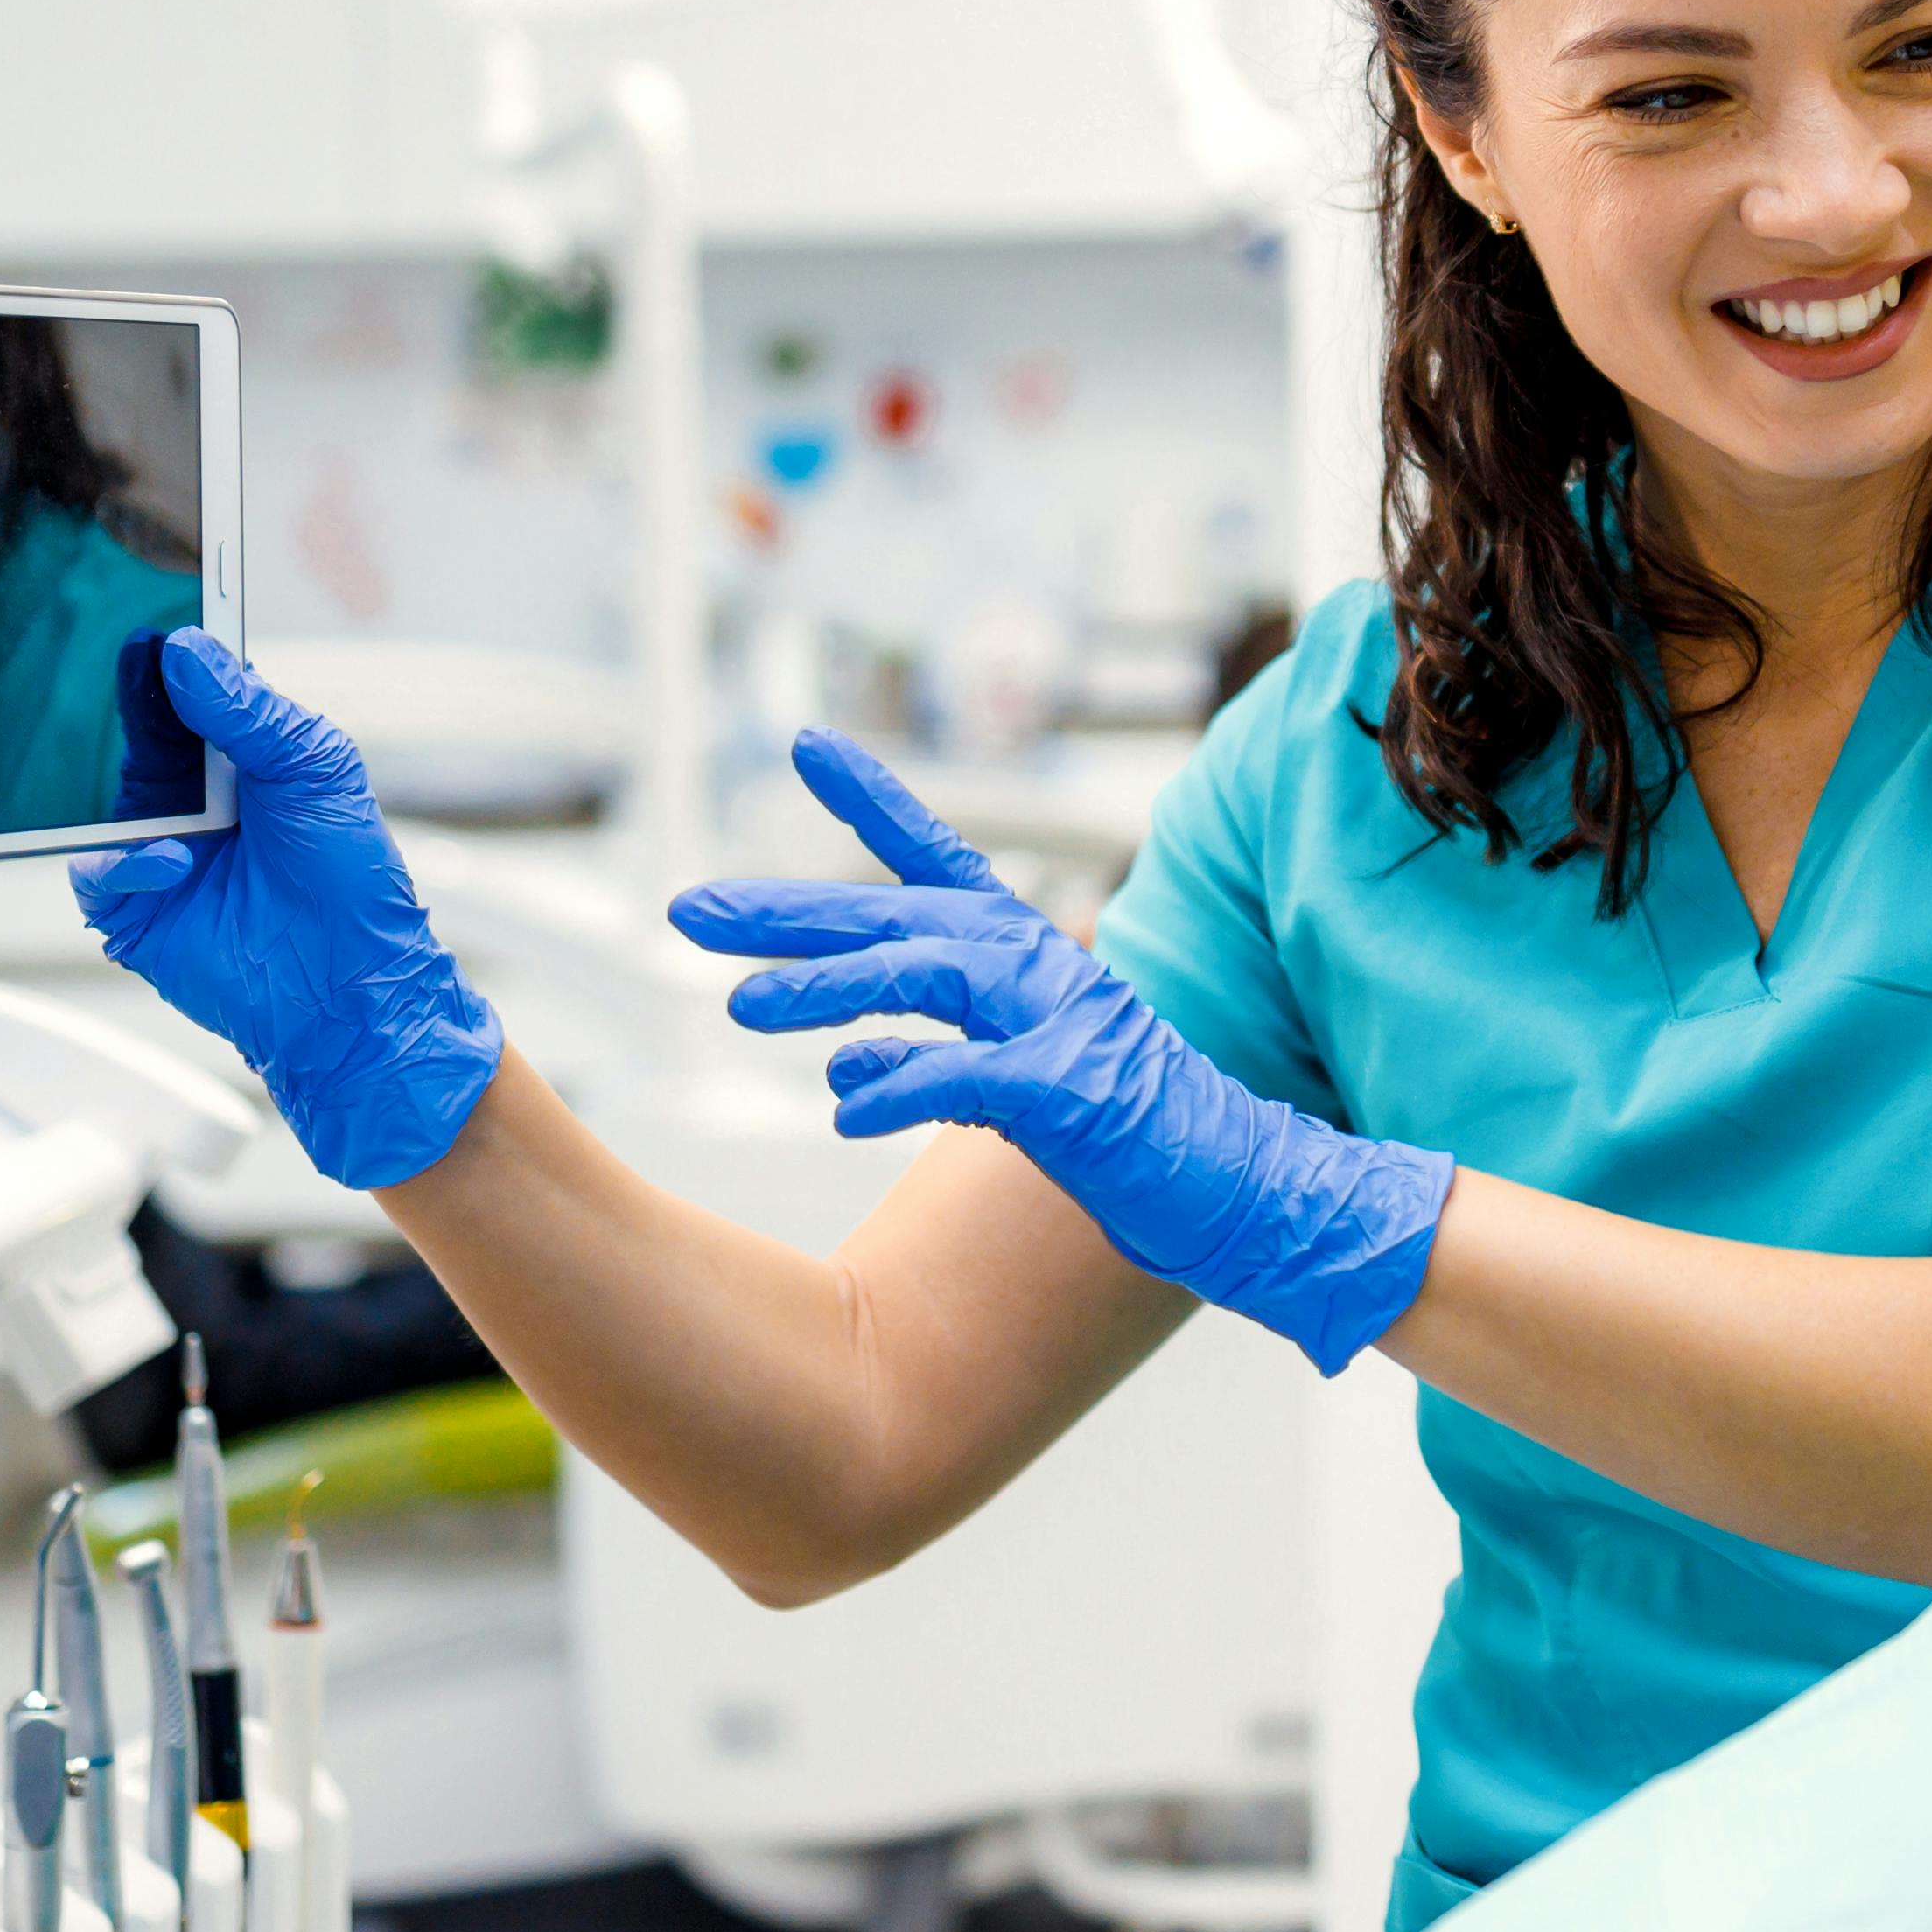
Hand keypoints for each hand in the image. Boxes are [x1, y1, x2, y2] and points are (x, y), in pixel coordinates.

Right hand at [73, 630, 506, 1189]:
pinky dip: (125, 862)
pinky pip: (98, 872)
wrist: (349, 990)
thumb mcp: (316, 773)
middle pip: (141, 734)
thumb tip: (187, 652)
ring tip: (174, 779)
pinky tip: (174, 860)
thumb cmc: (351, 885)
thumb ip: (252, 712)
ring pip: (108, 797)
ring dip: (136, 784)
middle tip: (136, 664)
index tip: (160, 623)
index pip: (192, 694)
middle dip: (135, 700)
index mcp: (240, 761)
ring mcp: (160, 853)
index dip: (173, 658)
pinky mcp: (136, 911)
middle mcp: (192, 801)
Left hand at [670, 732, 1454, 1373]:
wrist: (1240, 1188)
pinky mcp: (1071, 1088)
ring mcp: (1057, 1020)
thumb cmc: (1126, 1133)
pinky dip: (899, 1085)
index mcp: (1026, 952)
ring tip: (741, 1006)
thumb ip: (923, 1060)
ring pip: (920, 976)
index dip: (870, 796)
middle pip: (893, 918)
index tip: (802, 744)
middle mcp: (1037, 965)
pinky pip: (965, 1076)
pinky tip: (843, 1108)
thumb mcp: (1012, 1084)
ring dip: (824, 990)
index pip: (935, 856)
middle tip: (690, 909)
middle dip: (786, 912)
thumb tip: (835, 1066)